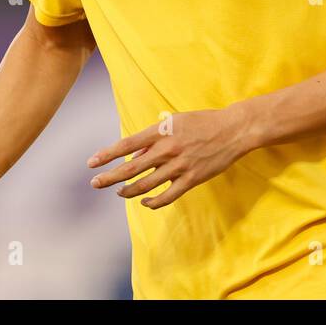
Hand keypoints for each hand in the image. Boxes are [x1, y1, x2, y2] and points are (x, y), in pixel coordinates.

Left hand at [87, 106, 253, 209]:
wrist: (233, 130)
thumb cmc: (202, 122)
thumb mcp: (175, 121)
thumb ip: (153, 139)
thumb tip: (135, 157)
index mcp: (161, 131)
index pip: (127, 145)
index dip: (107, 155)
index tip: (92, 163)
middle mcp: (167, 149)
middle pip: (131, 168)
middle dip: (110, 177)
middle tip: (95, 183)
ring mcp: (180, 166)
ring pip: (146, 185)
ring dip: (128, 191)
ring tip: (118, 192)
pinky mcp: (192, 179)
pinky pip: (167, 196)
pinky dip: (153, 202)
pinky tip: (144, 202)